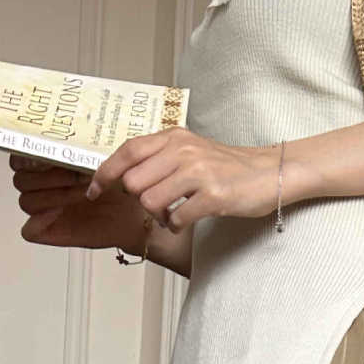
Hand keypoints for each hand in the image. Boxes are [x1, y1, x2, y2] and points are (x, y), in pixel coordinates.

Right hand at [8, 154, 150, 252]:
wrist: (135, 213)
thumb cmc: (117, 185)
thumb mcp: (100, 159)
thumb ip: (79, 151)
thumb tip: (69, 142)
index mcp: (45, 165)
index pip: (20, 158)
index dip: (29, 156)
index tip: (51, 153)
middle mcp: (41, 187)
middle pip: (21, 180)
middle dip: (50, 176)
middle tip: (77, 175)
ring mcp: (43, 210)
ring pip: (27, 201)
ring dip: (54, 194)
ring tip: (81, 192)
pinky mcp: (48, 231)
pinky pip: (29, 230)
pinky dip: (40, 220)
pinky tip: (60, 212)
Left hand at [82, 129, 283, 232]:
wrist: (270, 172)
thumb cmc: (227, 167)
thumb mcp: (190, 150)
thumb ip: (160, 156)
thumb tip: (125, 177)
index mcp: (174, 137)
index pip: (127, 152)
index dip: (104, 173)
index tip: (93, 191)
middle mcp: (183, 151)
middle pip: (133, 182)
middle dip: (139, 200)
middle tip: (156, 204)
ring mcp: (198, 172)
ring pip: (150, 201)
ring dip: (157, 216)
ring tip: (172, 214)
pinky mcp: (213, 196)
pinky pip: (175, 218)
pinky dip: (175, 226)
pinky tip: (186, 221)